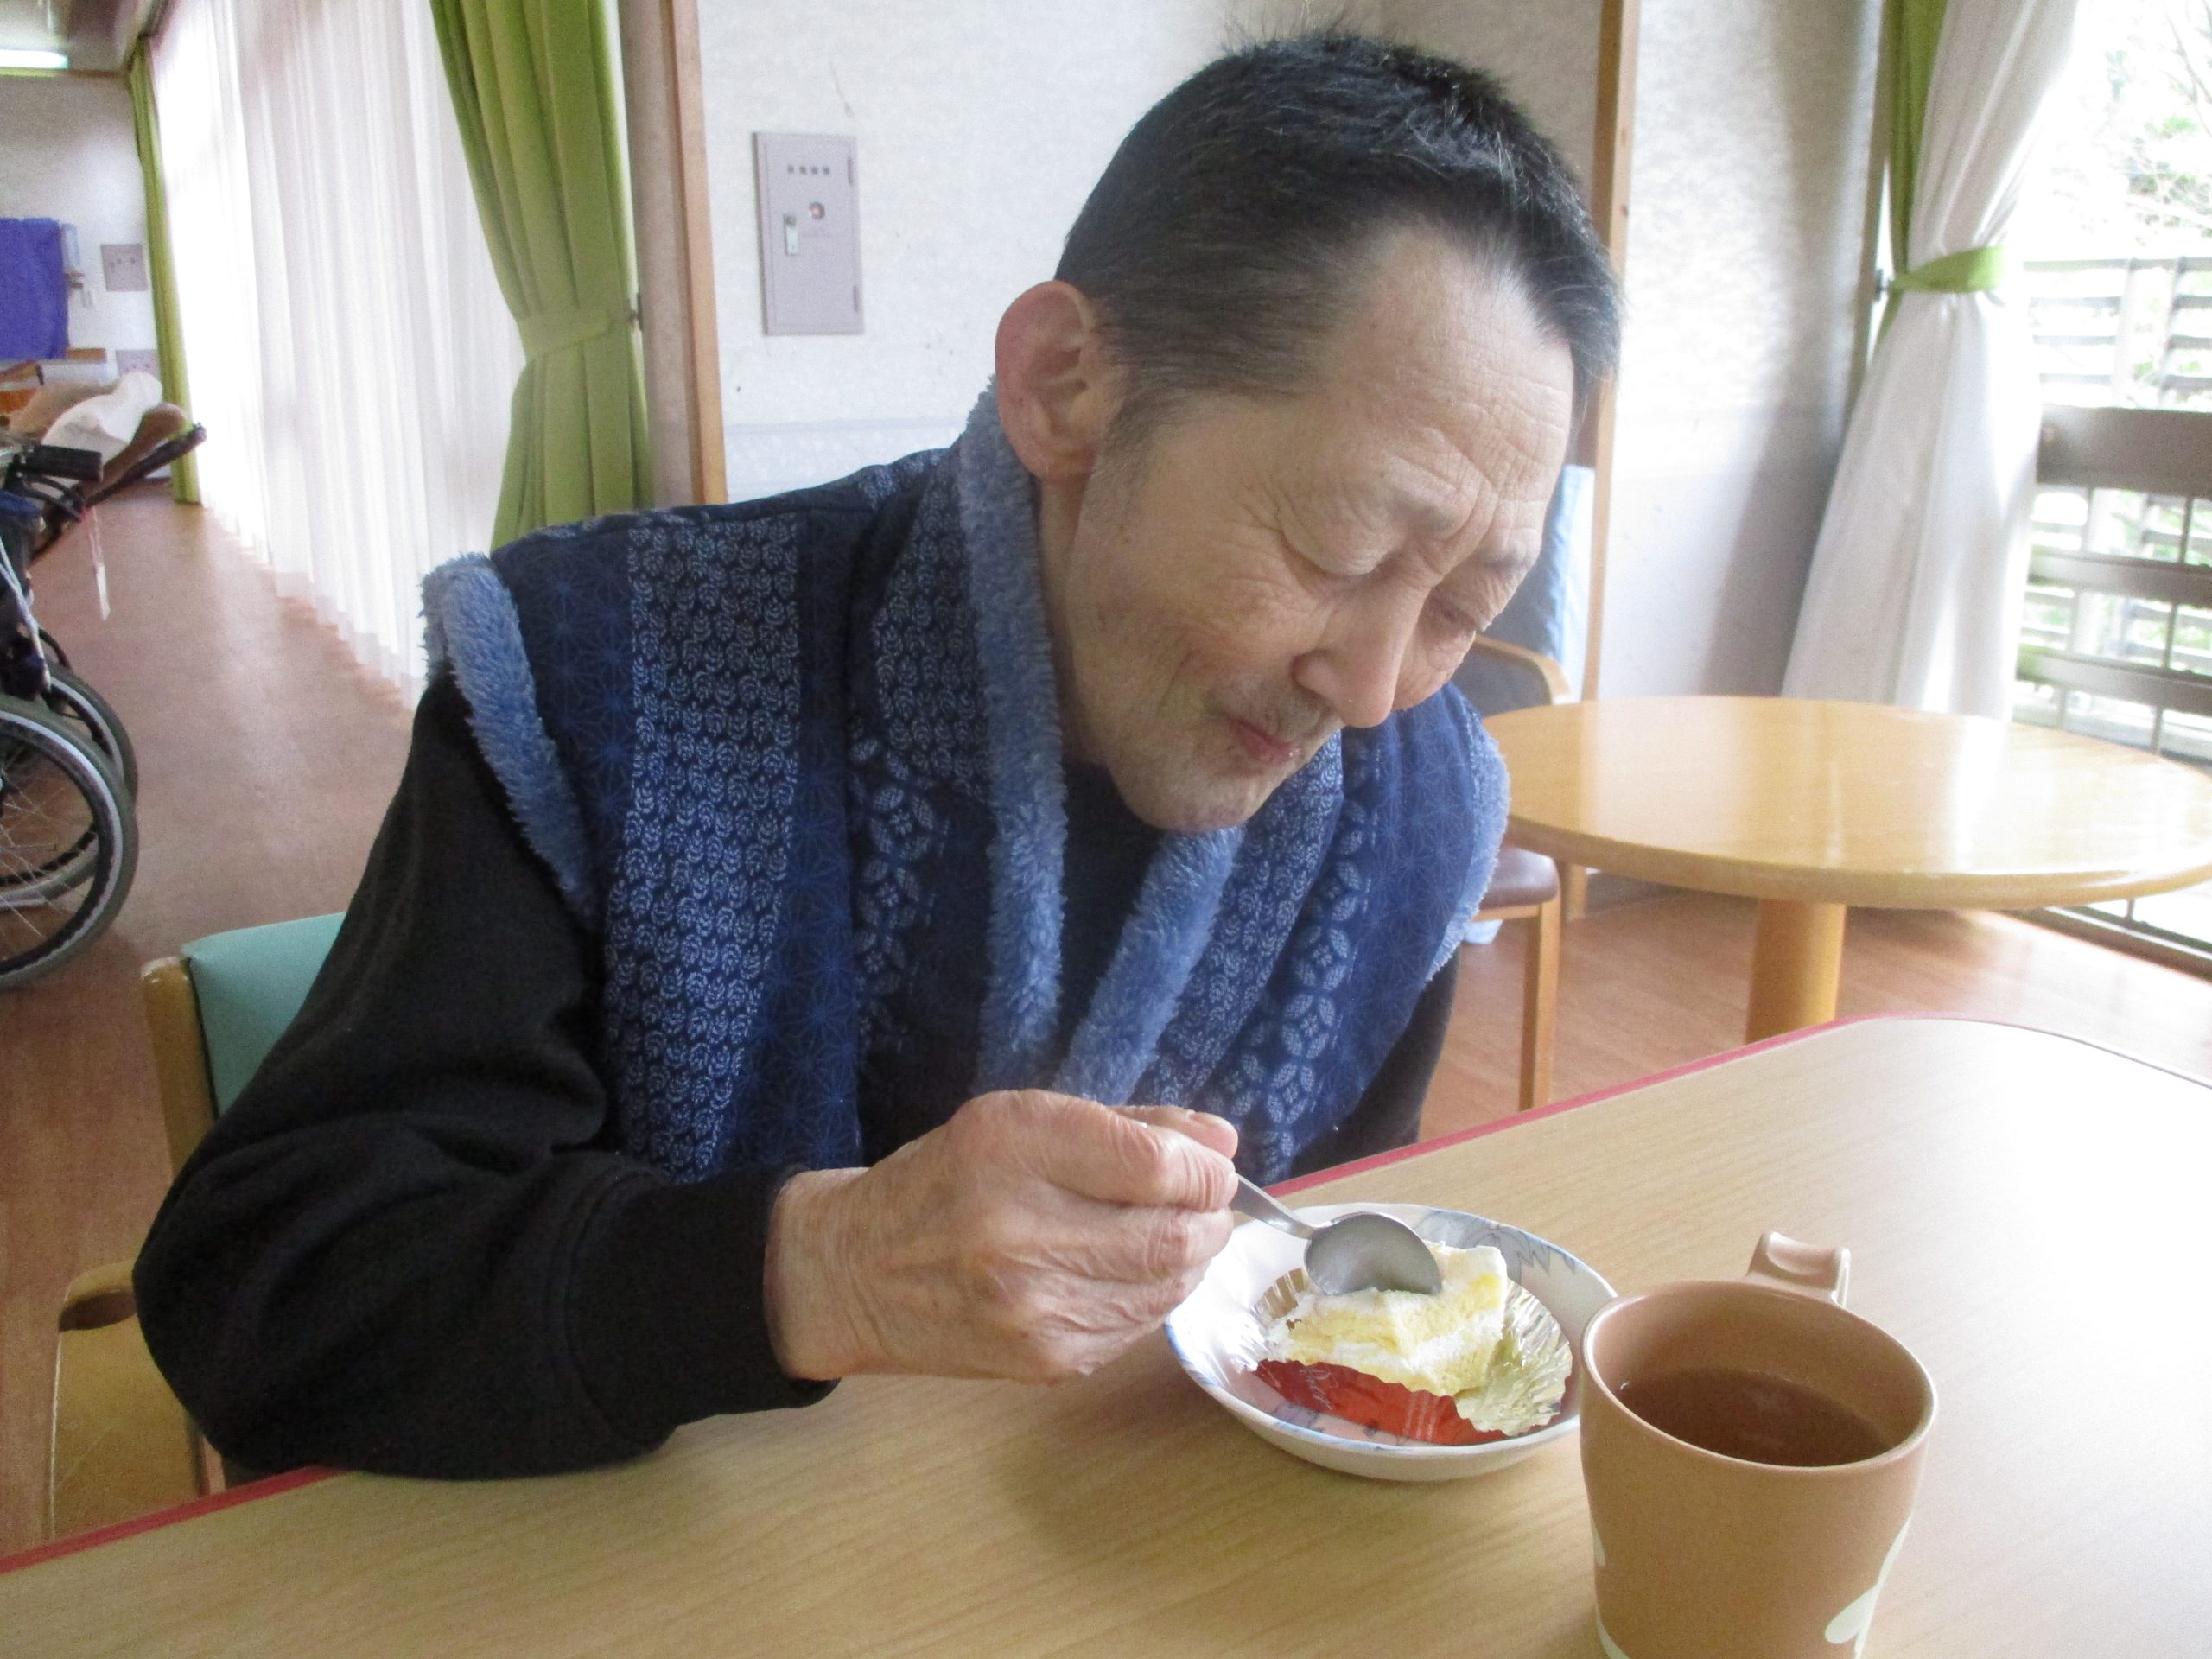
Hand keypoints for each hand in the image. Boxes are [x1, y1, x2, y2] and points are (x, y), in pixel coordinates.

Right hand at [763, 1092, 1237, 1382]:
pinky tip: (1128, 1273)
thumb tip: (1222, 1141)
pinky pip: (1140, 1326)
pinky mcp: (1048, 1362)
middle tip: (1205, 1203)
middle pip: (1174, 1234)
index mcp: (1012, 1149)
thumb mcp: (1019, 1121)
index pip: (1156, 1166)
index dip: (1205, 1168)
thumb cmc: (944, 1181)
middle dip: (1210, 1216)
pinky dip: (1155, 1295)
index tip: (1208, 1166)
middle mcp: (1020, 1231)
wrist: (857, 1274)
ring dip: (1190, 1258)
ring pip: (1169, 1287)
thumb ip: (1127, 1126)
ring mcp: (1035, 1308)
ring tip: (1170, 1234)